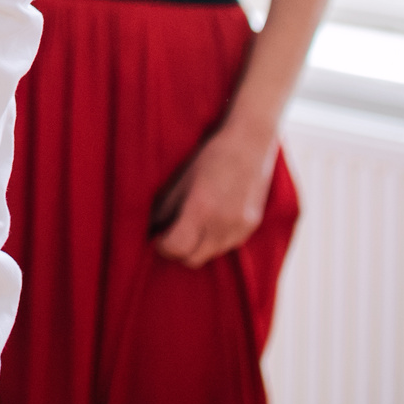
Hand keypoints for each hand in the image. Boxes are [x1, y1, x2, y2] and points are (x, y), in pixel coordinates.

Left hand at [151, 121, 277, 267]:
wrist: (250, 145)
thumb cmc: (210, 157)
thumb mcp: (180, 180)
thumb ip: (165, 208)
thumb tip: (152, 228)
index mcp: (201, 210)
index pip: (177, 248)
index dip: (162, 246)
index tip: (156, 238)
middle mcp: (223, 225)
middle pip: (193, 259)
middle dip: (178, 250)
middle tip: (169, 235)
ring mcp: (240, 228)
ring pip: (211, 254)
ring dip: (197, 246)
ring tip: (189, 225)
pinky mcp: (251, 226)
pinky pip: (227, 245)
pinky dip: (214, 240)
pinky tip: (210, 221)